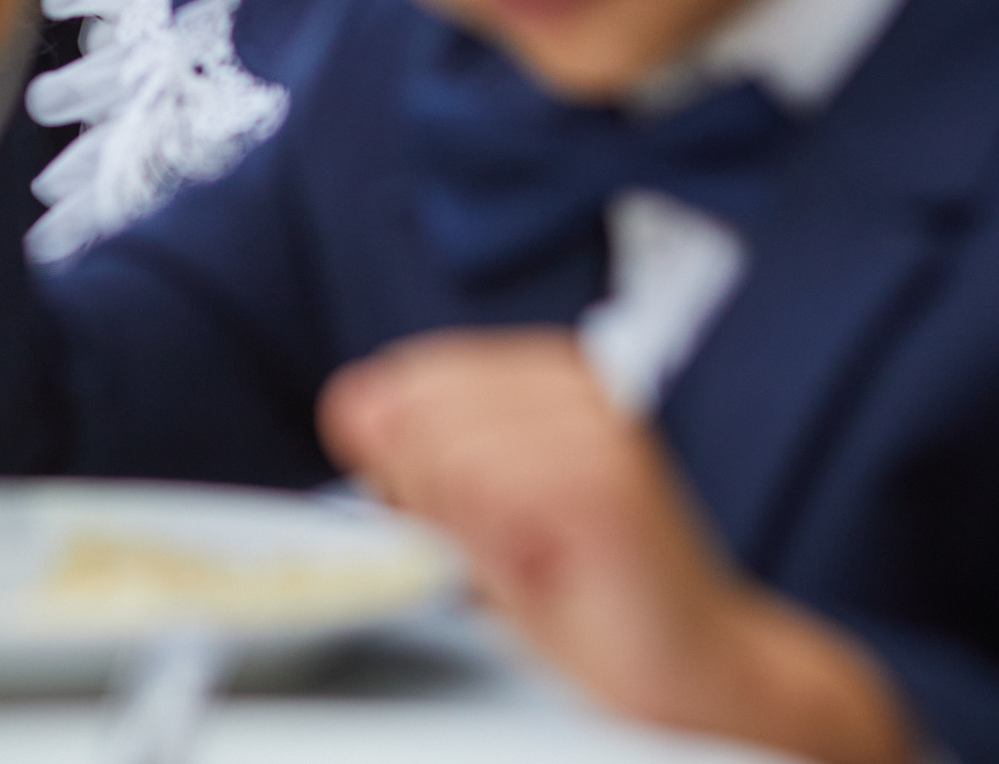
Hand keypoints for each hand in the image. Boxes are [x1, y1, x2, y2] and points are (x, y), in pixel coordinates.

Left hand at [320, 332, 909, 763]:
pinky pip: (487, 487)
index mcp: (539, 374)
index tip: (457, 512)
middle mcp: (572, 383)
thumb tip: (352, 407)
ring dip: (469, 525)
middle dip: (429, 490)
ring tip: (530, 558)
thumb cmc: (577, 595)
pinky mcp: (607, 479)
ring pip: (445, 450)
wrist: (690, 669)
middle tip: (497, 544)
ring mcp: (595, 425)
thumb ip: (413, 455)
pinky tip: (545, 565)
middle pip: (415, 410)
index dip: (404, 459)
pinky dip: (498, 542)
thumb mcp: (473, 512)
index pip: (407, 380)